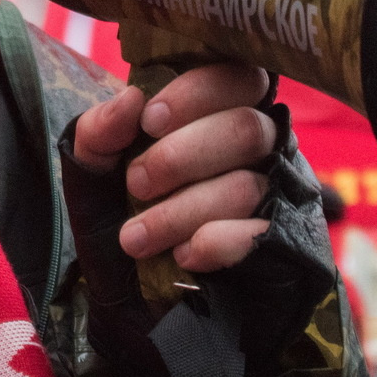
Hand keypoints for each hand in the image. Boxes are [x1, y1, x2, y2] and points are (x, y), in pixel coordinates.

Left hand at [71, 64, 277, 272]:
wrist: (133, 302)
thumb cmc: (121, 218)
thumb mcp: (94, 175)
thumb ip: (99, 133)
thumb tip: (129, 99)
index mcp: (220, 111)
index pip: (236, 75)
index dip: (197, 92)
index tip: (149, 121)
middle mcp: (260, 146)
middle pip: (246, 128)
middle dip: (181, 156)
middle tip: (135, 184)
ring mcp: (277, 193)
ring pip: (245, 185)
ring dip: (179, 211)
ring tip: (134, 237)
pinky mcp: (282, 243)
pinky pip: (259, 233)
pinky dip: (214, 242)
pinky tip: (181, 254)